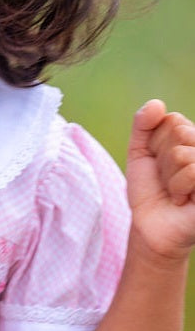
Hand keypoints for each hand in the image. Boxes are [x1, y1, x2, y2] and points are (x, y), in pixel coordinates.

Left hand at [126, 100, 194, 261]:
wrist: (151, 226)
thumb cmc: (148, 190)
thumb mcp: (140, 152)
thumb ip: (143, 124)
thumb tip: (157, 104)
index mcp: (192, 136)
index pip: (172, 119)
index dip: (155, 142)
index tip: (156, 162)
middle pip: (180, 133)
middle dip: (162, 159)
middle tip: (166, 180)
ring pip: (183, 154)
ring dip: (169, 178)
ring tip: (174, 191)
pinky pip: (192, 171)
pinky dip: (178, 187)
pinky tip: (182, 200)